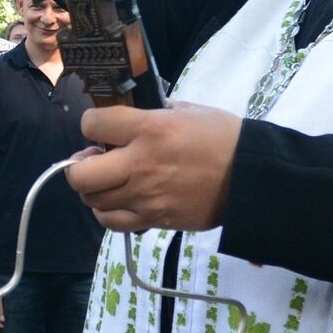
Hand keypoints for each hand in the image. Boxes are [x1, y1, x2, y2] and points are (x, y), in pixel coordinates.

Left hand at [67, 102, 242, 231]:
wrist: (252, 178)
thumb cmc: (223, 137)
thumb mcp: (187, 110)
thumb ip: (152, 114)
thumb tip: (125, 120)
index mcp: (150, 129)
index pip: (92, 125)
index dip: (91, 124)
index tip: (100, 128)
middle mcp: (140, 164)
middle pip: (80, 175)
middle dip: (79, 167)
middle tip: (95, 161)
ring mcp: (145, 197)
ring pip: (92, 201)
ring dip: (95, 190)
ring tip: (110, 182)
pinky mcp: (154, 219)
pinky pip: (112, 222)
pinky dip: (108, 213)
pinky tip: (120, 202)